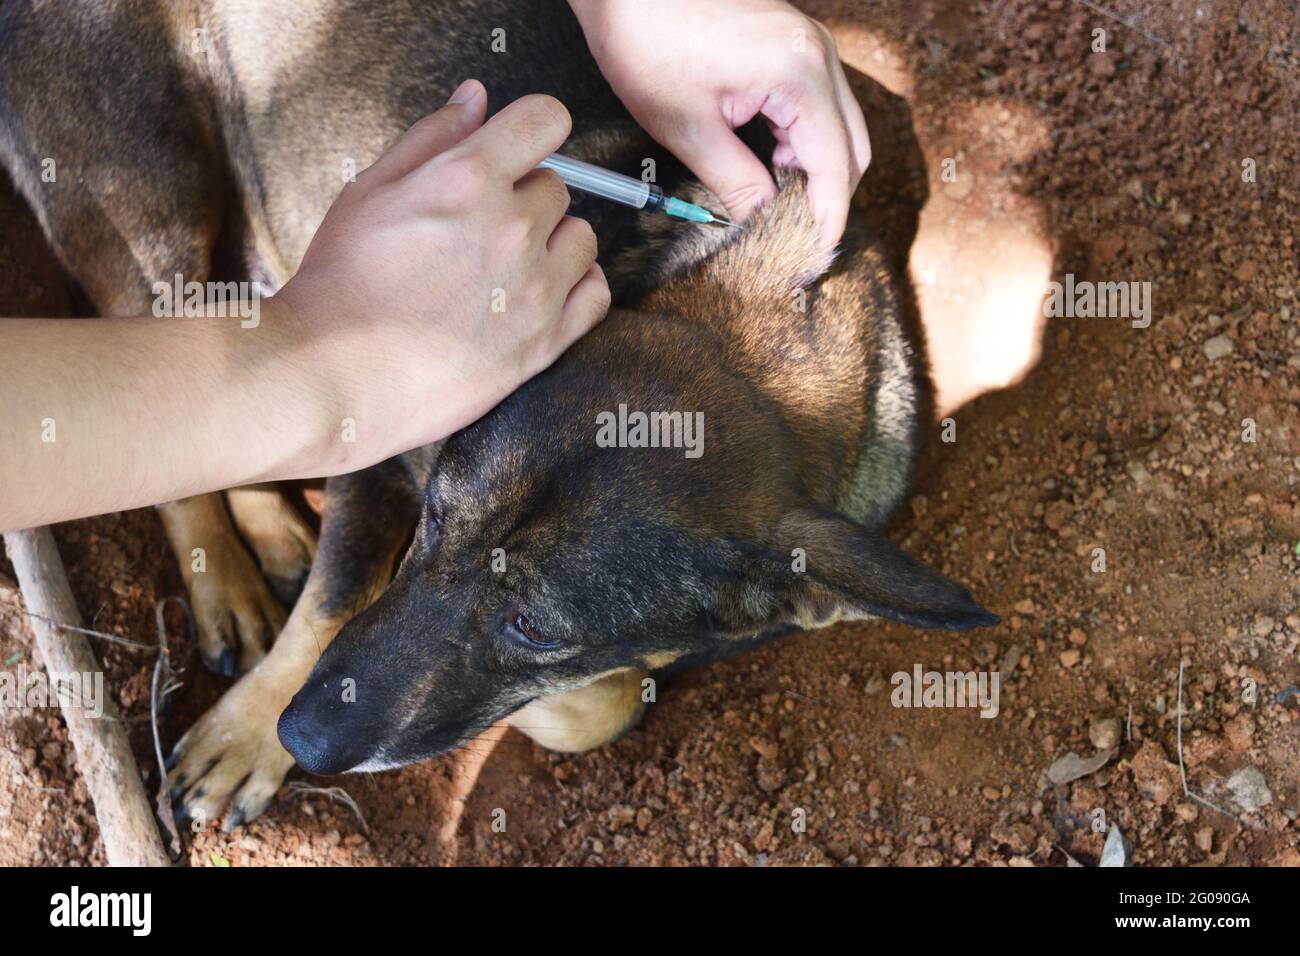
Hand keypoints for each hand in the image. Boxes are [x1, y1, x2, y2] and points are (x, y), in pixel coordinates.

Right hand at [0, 82, 609, 529]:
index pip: (547, 119)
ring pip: (582, 240)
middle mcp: (508, 225)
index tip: (515, 153)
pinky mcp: (541, 346)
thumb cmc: (326, 282)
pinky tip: (535, 303)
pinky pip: (596, 298)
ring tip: (502, 275)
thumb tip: (475, 94)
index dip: (534, 133)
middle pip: (562, 185)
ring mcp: (530, 289)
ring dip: (554, 246)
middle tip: (486, 234)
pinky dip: (577, 293)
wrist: (323, 382)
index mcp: (463, 177)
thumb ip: (427, 138)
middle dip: (530, 198)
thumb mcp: (365, 194)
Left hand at [570, 0, 868, 246]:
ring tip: (778, 203)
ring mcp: (810, 43)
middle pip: (851, 146)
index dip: (829, 215)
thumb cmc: (647, 42)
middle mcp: (817, 53)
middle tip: (795, 236)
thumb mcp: (688, 127)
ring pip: (840, 125)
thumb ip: (735, 181)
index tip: (817, 254)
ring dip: (816, 168)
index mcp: (798, 73)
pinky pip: (820, 103)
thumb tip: (760, 223)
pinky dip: (805, 139)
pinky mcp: (794, 42)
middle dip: (828, 195)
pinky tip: (772, 162)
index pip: (835, 162)